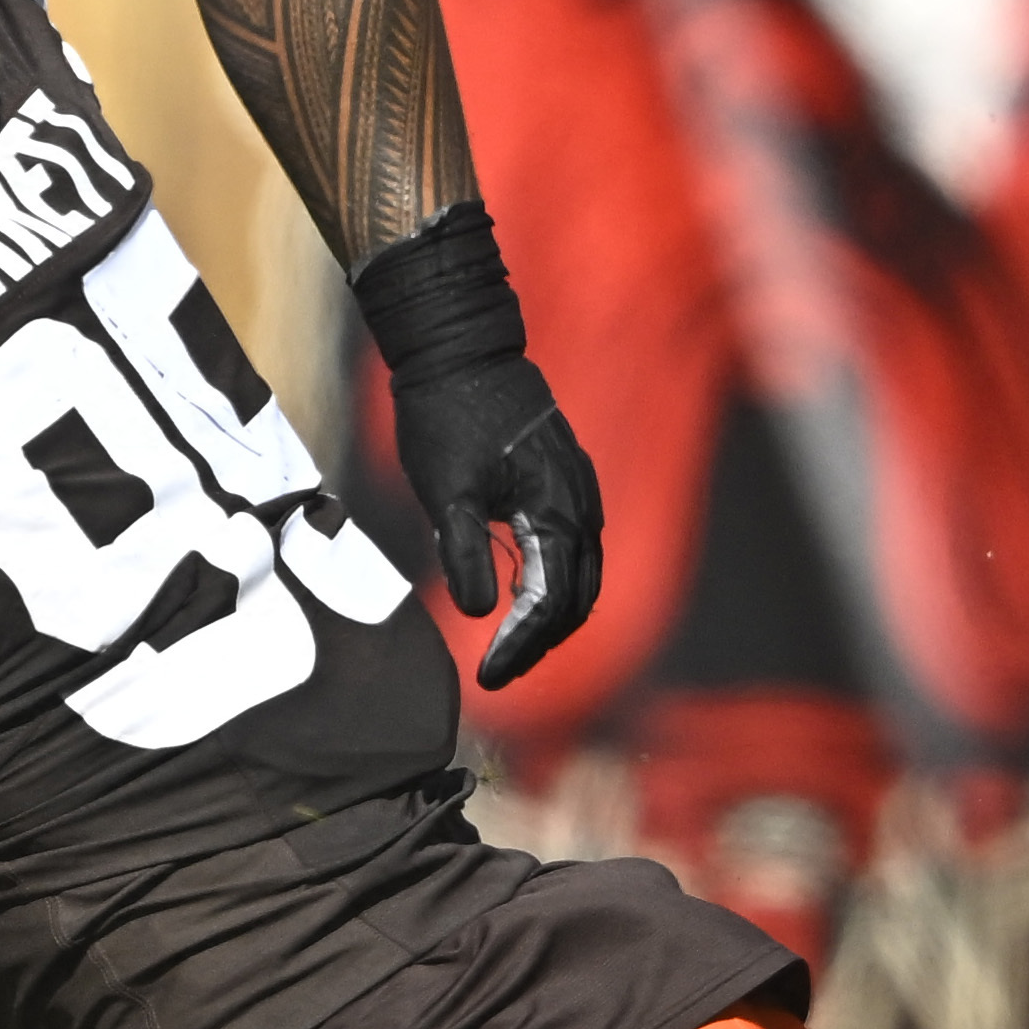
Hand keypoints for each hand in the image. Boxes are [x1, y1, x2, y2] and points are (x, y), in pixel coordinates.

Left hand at [391, 350, 602, 691]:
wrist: (462, 349)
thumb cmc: (449, 415)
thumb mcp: (447, 490)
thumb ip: (465, 552)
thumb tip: (476, 613)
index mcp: (556, 511)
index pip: (550, 602)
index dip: (520, 646)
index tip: (487, 678)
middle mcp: (580, 506)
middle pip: (577, 598)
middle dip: (540, 643)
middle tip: (499, 673)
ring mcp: (579, 492)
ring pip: (581, 575)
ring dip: (551, 617)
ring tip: (512, 647)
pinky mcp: (566, 482)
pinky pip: (574, 550)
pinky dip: (555, 585)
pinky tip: (522, 595)